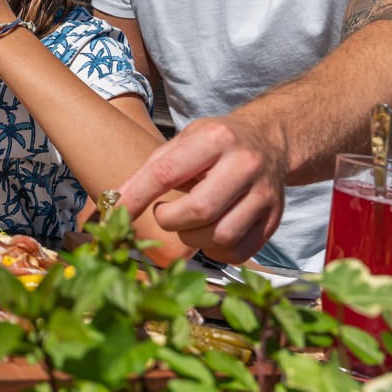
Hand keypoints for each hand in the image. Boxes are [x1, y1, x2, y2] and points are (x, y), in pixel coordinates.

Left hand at [115, 115, 287, 262]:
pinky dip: (216, 252)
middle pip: (199, 210)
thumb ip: (150, 169)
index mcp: (215, 139)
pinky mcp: (274, 219)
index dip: (138, 197)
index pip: (167, 173)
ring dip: (193, 238)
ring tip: (189, 223)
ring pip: (221, 236)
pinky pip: (239, 252)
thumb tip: (117, 201)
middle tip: (165, 214)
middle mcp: (244, 165)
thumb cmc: (216, 144)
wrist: (267, 141)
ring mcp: (264, 194)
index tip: (118, 211)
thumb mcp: (183, 141)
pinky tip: (209, 234)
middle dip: (170, 220)